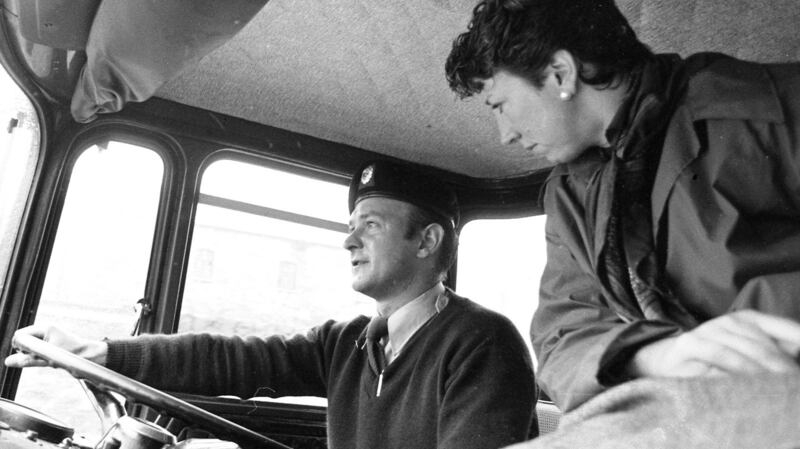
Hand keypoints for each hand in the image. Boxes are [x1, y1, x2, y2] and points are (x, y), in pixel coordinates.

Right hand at [4, 325, 107, 367]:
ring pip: (30, 348)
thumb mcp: (49, 359)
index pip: (20, 335)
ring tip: (48, 359)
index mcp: (45, 328)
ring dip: (34, 355)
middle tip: (40, 358)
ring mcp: (49, 338)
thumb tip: (7, 361)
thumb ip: (27, 360)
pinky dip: (39, 357)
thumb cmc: (74, 355)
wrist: (93, 357)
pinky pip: (37, 351)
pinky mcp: (52, 345)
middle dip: (26, 351)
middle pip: (23, 341)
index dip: (20, 347)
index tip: (29, 355)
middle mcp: (46, 331)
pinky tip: (50, 360)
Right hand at [629, 310, 799, 377]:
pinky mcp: (692, 343)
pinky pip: (721, 355)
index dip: (799, 339)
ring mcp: (710, 330)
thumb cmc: (709, 360)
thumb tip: (796, 352)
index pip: (785, 329)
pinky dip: (737, 368)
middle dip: (783, 368)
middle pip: (766, 346)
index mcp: (749, 320)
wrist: (664, 359)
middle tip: (794, 385)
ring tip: (778, 389)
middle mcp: (731, 322)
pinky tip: (748, 384)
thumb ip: (770, 352)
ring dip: (764, 372)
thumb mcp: (743, 353)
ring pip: (746, 351)